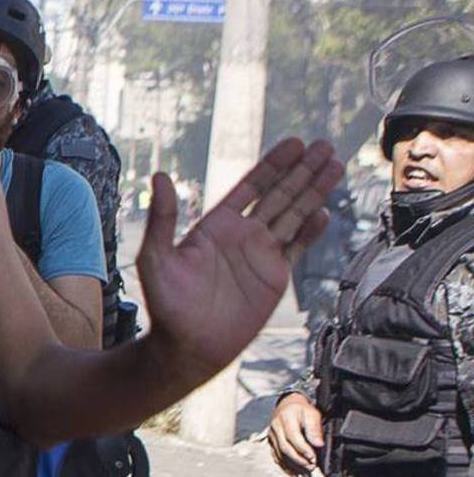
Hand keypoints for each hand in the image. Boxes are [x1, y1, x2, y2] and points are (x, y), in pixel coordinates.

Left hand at [136, 138, 341, 379]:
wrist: (188, 346)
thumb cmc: (167, 304)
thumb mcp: (156, 256)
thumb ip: (162, 217)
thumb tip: (159, 176)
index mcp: (216, 224)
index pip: (251, 186)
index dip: (273, 165)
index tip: (293, 144)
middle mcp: (242, 234)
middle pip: (279, 194)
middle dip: (302, 170)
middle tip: (324, 145)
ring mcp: (261, 255)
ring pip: (294, 215)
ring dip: (314, 192)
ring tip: (334, 166)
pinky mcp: (274, 278)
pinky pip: (297, 248)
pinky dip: (312, 231)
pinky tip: (325, 212)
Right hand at [268, 393, 323, 473]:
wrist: (288, 404)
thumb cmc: (301, 410)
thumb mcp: (312, 414)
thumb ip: (315, 429)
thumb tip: (318, 444)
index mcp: (286, 417)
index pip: (293, 436)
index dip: (303, 449)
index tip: (313, 458)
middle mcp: (276, 425)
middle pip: (285, 447)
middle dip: (299, 460)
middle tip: (311, 466)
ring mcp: (272, 433)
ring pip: (280, 453)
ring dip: (293, 464)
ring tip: (305, 469)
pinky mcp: (271, 440)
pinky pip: (276, 455)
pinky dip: (285, 464)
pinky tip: (294, 469)